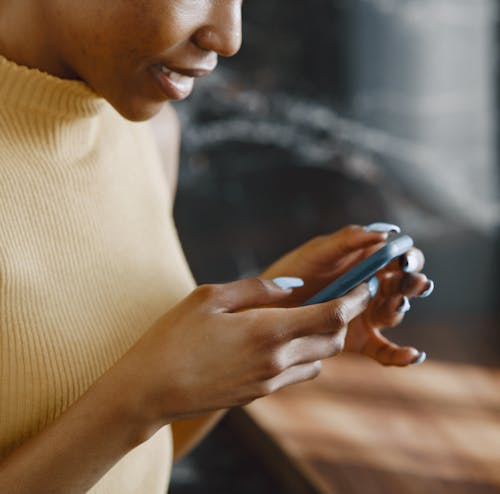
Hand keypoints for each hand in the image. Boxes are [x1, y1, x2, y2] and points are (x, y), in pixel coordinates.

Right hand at [111, 276, 373, 425]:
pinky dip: (304, 354)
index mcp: (268, 331)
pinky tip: (284, 338)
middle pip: (333, 340)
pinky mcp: (259, 394)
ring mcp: (269, 382)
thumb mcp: (211, 296)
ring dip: (324, 337)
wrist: (151, 391)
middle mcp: (277, 361)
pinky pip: (297, 372)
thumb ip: (257, 288)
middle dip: (344, 316)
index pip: (332, 316)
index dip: (354, 299)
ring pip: (319, 359)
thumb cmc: (174, 337)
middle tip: (341, 293)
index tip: (364, 283)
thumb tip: (294, 285)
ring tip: (313, 314)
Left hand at [261, 224, 431, 366]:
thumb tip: (386, 232)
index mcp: (367, 260)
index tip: (404, 261)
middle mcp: (374, 286)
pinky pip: (387, 350)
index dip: (409, 256)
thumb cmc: (293, 271)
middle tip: (410, 284)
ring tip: (392, 305)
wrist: (266, 307)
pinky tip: (413, 354)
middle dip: (413, 283)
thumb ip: (350, 239)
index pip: (400, 255)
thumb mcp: (319, 251)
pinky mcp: (362, 341)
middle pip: (405, 284)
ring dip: (399, 308)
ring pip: (395, 312)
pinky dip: (402, 355)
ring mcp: (369, 314)